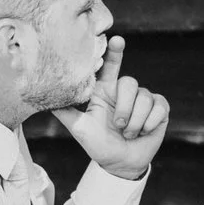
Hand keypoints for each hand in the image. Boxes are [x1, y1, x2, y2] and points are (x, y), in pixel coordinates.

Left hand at [54, 36, 168, 180]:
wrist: (120, 164)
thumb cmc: (98, 145)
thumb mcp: (79, 128)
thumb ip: (64, 112)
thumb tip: (44, 98)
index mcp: (105, 91)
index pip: (110, 66)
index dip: (114, 52)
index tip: (116, 39)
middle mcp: (124, 92)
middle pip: (129, 83)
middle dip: (124, 107)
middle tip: (118, 125)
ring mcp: (144, 99)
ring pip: (144, 97)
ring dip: (136, 121)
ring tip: (129, 134)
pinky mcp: (159, 108)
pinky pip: (158, 107)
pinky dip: (149, 123)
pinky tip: (144, 132)